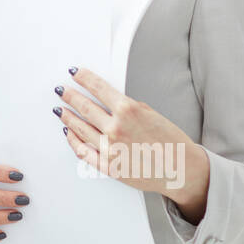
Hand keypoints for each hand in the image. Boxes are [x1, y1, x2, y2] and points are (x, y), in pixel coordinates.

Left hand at [54, 65, 208, 213]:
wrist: (182, 169)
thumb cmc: (170, 141)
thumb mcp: (150, 113)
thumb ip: (127, 107)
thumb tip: (108, 101)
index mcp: (128, 110)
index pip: (98, 88)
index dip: (83, 78)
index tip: (74, 73)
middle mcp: (115, 128)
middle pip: (84, 107)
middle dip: (70, 96)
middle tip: (61, 91)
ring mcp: (110, 149)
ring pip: (80, 129)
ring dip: (68, 118)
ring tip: (61, 110)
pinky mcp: (108, 167)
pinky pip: (83, 151)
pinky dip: (73, 140)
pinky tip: (69, 133)